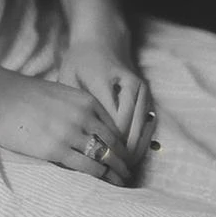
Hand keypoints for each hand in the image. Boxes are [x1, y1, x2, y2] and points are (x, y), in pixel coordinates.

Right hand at [0, 66, 131, 185]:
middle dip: (123, 160)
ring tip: (120, 181)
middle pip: (113, 144)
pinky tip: (104, 182)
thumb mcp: (58, 93)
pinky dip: (100, 176)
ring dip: (115, 172)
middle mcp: (83, 116)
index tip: (124, 154)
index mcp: (84, 100)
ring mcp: (70, 133)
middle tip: (128, 172)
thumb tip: (85, 123)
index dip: (121, 143)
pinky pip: (87, 166)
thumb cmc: (23, 95)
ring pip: (104, 157)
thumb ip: (76, 107)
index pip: (114, 126)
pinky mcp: (57, 150)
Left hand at [58, 35, 155, 172]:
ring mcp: (142, 90)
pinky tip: (130, 156)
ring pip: (141, 129)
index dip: (106, 146)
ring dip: (132, 151)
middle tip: (110, 174)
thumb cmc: (79, 62)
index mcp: (107, 81)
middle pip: (129, 129)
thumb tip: (72, 136)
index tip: (98, 163)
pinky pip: (147, 124)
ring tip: (120, 170)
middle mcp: (129, 85)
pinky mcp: (147, 96)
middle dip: (120, 154)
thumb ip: (72, 105)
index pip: (112, 123)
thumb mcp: (68, 77)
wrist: (101, 42)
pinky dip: (140, 141)